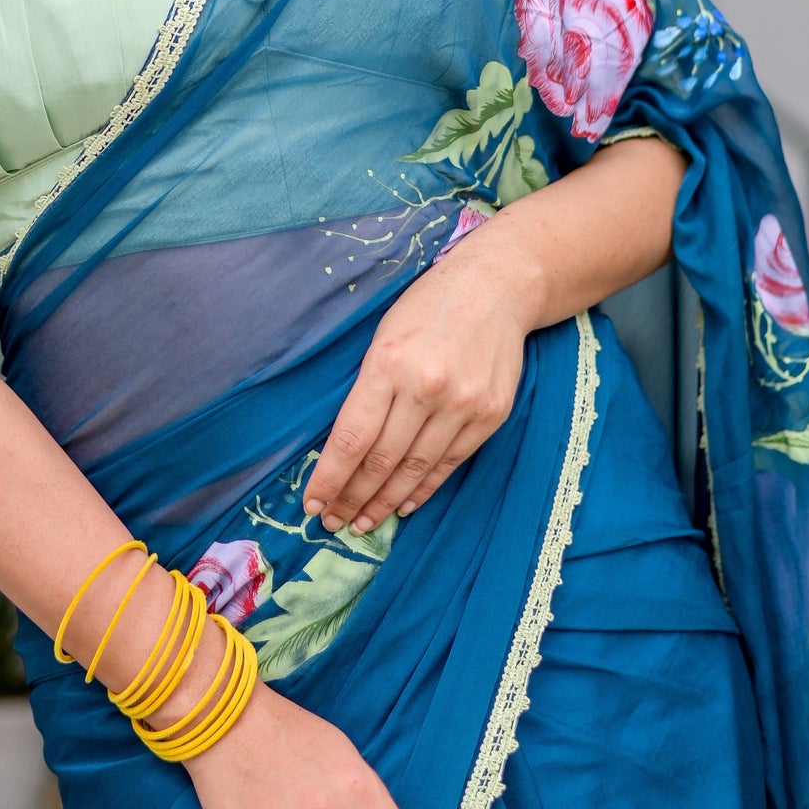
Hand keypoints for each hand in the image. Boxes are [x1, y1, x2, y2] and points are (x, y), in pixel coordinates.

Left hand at [303, 233, 537, 532]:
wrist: (497, 286)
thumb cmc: (428, 306)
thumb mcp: (383, 336)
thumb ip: (367, 389)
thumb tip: (341, 448)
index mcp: (389, 362)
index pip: (351, 437)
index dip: (330, 478)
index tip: (312, 504)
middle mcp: (427, 387)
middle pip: (381, 460)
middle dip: (352, 497)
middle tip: (332, 522)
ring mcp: (463, 404)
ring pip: (416, 469)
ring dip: (385, 502)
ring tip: (363, 522)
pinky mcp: (491, 415)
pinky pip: (450, 463)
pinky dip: (425, 488)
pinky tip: (404, 504)